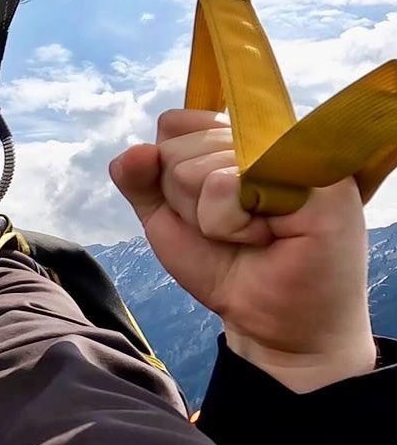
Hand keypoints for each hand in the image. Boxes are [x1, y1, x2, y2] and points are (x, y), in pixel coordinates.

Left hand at [110, 109, 374, 392]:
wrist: (267, 319)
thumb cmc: (226, 266)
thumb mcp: (168, 221)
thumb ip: (141, 181)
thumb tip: (132, 151)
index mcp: (236, 135)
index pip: (173, 125)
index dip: (171, 177)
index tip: (206, 207)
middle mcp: (268, 134)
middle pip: (178, 151)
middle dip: (189, 205)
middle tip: (233, 228)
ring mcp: (294, 151)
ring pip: (195, 170)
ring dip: (211, 220)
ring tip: (252, 233)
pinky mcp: (312, 178)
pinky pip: (225, 187)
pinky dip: (229, 225)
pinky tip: (266, 235)